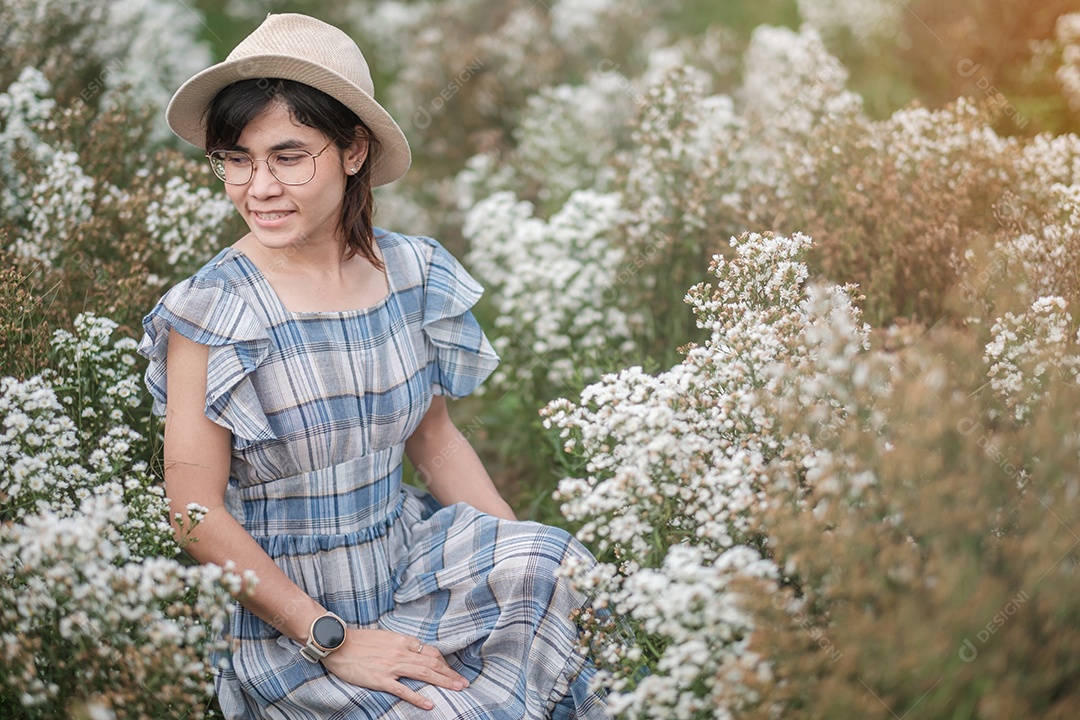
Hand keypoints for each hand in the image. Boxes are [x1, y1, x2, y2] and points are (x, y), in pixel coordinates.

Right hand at [321, 628, 468, 710]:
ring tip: (457, 689)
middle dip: (450, 674)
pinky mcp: (381, 679)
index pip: (430, 652)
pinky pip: (403, 690)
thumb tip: (415, 651)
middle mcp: (401, 651)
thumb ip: (401, 644)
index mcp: (403, 640)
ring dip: (443, 682)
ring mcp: (392, 666)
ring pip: (424, 673)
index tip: (451, 672)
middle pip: (432, 663)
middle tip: (464, 683)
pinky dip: (418, 697)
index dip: (444, 663)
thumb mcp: (386, 637)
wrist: (338, 644)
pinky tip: (430, 704)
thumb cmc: (360, 641)